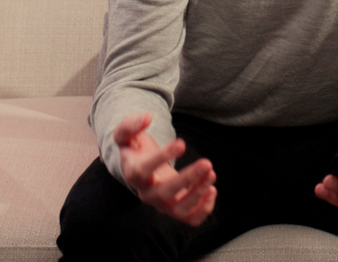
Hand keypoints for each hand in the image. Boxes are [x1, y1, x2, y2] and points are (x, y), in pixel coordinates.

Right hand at [114, 111, 216, 226]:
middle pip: (165, 193)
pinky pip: (191, 219)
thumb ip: (131, 124)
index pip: (143, 171)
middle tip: (207, 162)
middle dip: (188, 178)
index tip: (181, 143)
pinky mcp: (176, 210)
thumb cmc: (135, 148)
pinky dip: (204, 208)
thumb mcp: (126, 133)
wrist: (141, 168)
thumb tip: (147, 117)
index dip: (162, 157)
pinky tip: (212, 188)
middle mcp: (147, 194)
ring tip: (211, 172)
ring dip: (198, 193)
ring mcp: (162, 205)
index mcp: (134, 174)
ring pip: (180, 209)